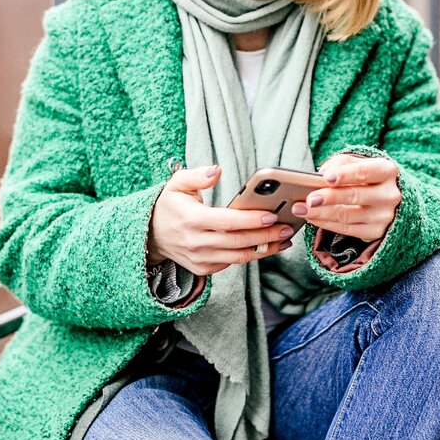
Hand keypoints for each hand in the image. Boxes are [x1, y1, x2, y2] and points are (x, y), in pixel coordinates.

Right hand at [148, 164, 294, 276]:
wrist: (151, 235)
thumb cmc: (169, 205)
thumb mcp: (176, 184)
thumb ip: (197, 176)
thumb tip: (217, 170)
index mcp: (191, 219)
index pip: (227, 221)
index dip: (251, 220)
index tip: (272, 215)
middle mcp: (196, 242)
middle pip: (239, 241)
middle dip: (267, 235)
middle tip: (288, 228)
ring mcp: (200, 258)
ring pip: (239, 256)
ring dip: (265, 249)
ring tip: (285, 239)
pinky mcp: (203, 269)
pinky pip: (232, 263)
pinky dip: (251, 255)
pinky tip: (267, 246)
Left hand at [291, 153, 400, 244]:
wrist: (389, 199)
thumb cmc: (369, 177)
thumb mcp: (360, 163)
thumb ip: (341, 163)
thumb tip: (322, 173)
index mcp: (387, 171)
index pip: (364, 172)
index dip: (345, 175)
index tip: (325, 177)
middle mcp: (389, 195)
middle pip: (355, 196)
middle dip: (329, 198)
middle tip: (308, 199)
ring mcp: (384, 216)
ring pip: (347, 216)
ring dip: (321, 213)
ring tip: (301, 209)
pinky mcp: (376, 232)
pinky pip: (346, 229)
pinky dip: (326, 223)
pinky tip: (311, 217)